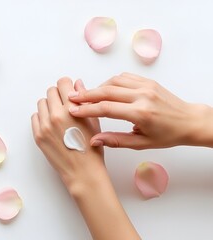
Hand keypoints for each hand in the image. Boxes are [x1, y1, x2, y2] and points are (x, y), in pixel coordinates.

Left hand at [31, 77, 103, 188]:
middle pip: (51, 91)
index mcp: (72, 109)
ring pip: (41, 103)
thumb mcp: (93, 121)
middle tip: (65, 105)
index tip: (69, 92)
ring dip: (49, 106)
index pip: (63, 83)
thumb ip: (84, 100)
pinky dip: (42, 117)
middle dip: (58, 95)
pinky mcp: (38, 135)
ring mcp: (45, 126)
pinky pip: (35, 117)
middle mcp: (56, 115)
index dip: (67, 86)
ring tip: (59, 116)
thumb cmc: (91, 148)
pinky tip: (52, 125)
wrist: (83, 172)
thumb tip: (77, 84)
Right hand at [69, 73, 211, 148]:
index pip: (106, 108)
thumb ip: (115, 140)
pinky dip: (110, 82)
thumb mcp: (141, 143)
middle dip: (86, 95)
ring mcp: (146, 86)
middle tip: (71, 98)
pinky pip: (124, 77)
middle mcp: (142, 96)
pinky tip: (104, 89)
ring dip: (97, 88)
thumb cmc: (168, 135)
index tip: (73, 111)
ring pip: (113, 82)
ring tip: (85, 95)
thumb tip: (94, 141)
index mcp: (141, 113)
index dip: (86, 109)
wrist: (190, 121)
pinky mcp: (148, 81)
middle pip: (106, 91)